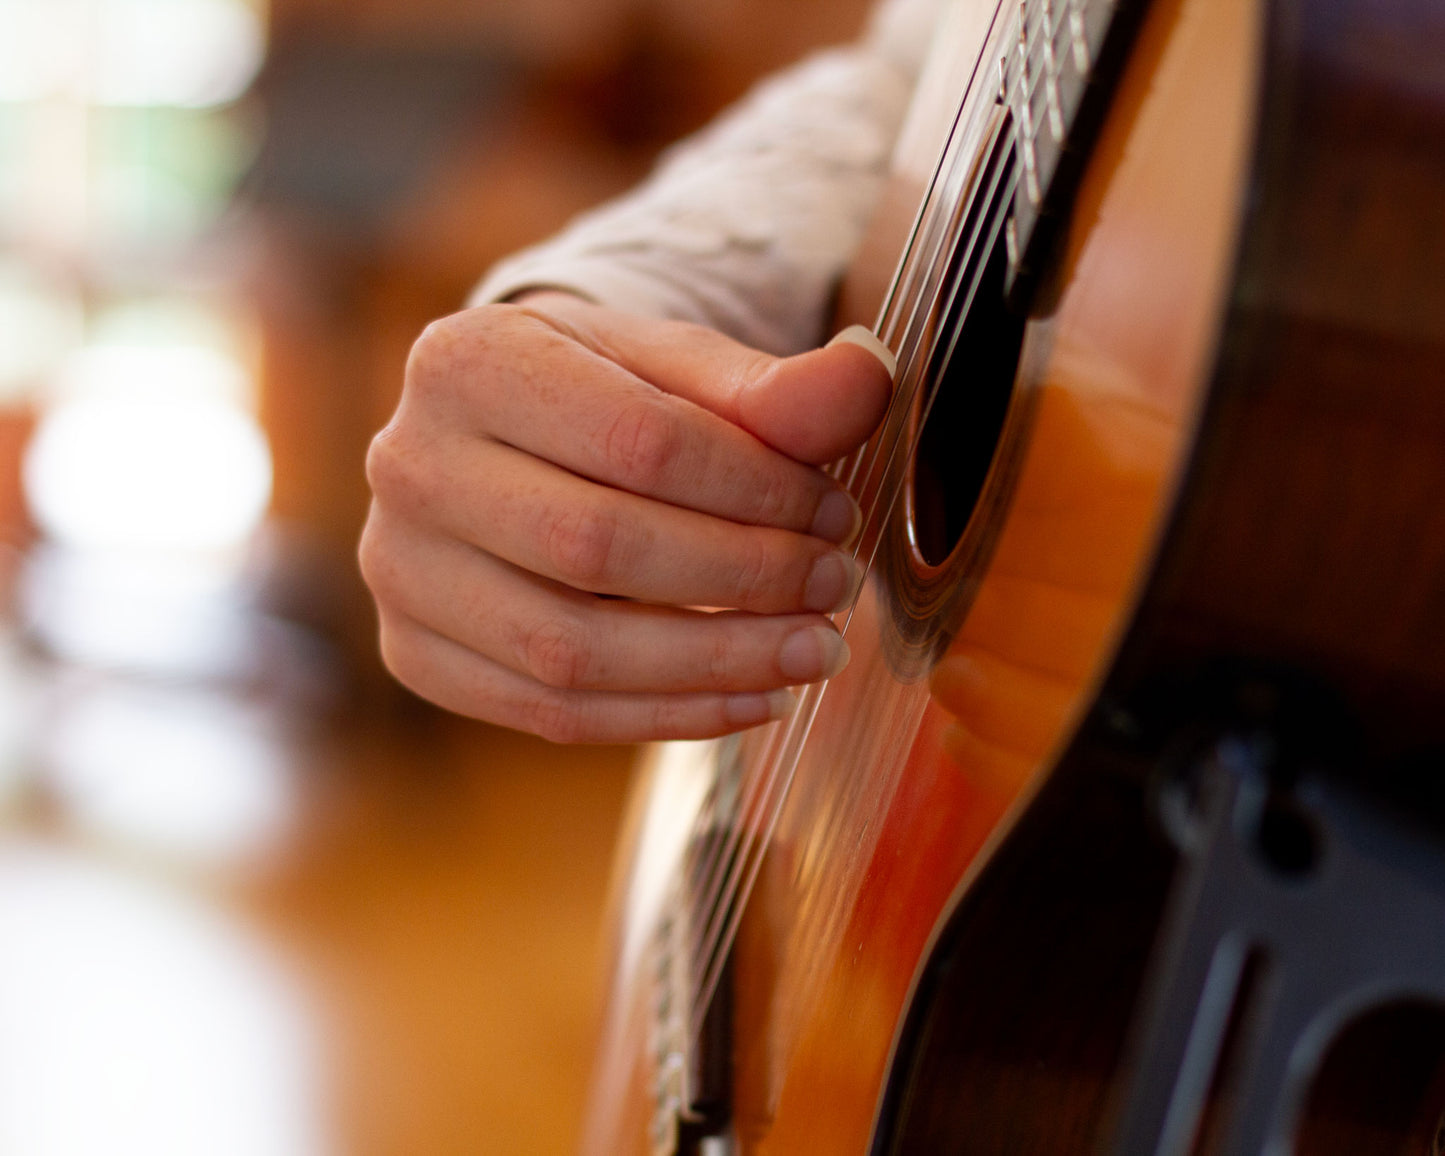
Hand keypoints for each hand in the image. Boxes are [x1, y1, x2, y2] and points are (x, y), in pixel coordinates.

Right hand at [359, 291, 892, 742]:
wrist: (505, 445)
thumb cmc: (601, 398)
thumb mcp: (678, 368)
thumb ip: (772, 386)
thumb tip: (868, 378)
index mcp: (469, 361)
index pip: (640, 441)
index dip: (758, 489)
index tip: (835, 512)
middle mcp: (408, 464)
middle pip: (599, 547)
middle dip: (743, 577)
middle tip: (835, 586)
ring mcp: (398, 571)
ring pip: (572, 650)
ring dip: (716, 663)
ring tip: (813, 653)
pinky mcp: (415, 655)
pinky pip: (552, 714)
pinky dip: (667, 716)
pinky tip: (752, 699)